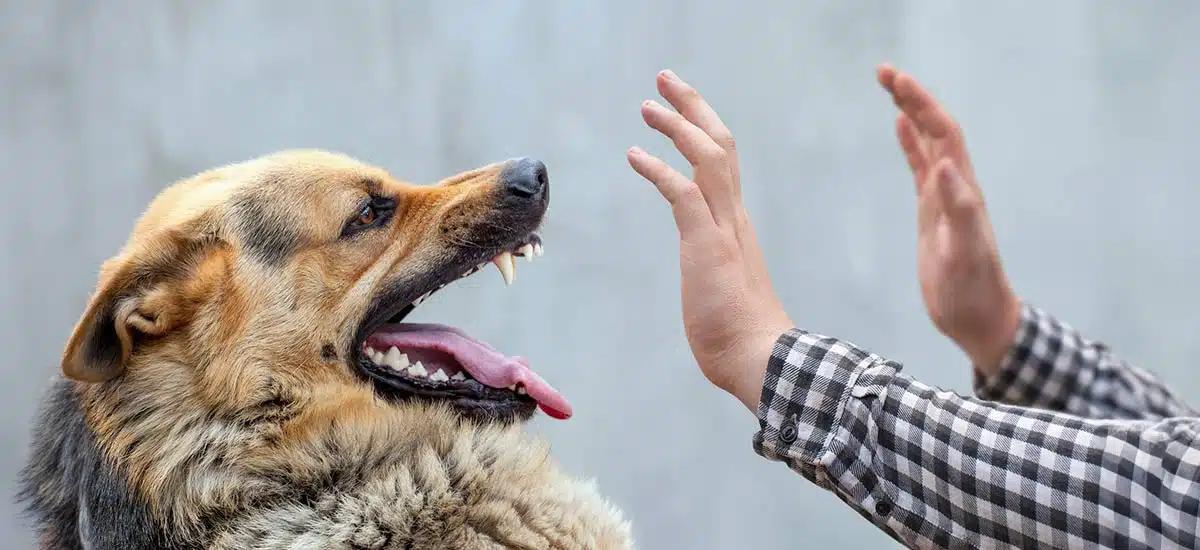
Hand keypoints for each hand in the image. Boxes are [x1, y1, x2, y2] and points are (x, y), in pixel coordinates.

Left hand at [627, 70, 792, 412]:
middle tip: (666, 80)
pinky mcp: (706, 246)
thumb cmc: (741, 337)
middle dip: (693, 107)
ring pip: (708, 157)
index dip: (702, 128)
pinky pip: (682, 194)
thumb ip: (715, 272)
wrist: (761, 360)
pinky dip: (658, 169)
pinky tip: (634, 154)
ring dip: (678, 125)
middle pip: (720, 144)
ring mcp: (723, 230)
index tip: (681, 108)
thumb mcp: (722, 290)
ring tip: (648, 105)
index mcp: (736, 225)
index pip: (724, 162)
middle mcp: (734, 217)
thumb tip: (708, 281)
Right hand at [876, 64, 1020, 374]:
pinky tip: (900, 129)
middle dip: (912, 97)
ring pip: (928, 143)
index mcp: (963, 189)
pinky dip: (910, 144)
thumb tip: (944, 164)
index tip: (895, 81)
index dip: (921, 104)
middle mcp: (956, 186)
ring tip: (889, 87)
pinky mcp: (932, 212)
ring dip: (911, 113)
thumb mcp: (965, 252)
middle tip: (883, 72)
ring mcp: (944, 197)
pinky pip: (920, 168)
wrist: (978, 317)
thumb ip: (959, 208)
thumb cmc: (973, 290)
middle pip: (935, 129)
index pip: (943, 133)